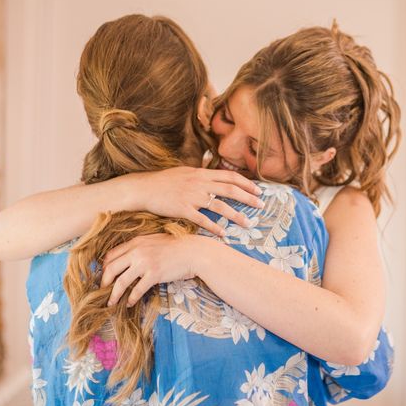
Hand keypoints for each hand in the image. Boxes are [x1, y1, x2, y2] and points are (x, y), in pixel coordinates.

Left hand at [100, 233, 207, 306]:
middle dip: (104, 282)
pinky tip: (130, 303)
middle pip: (111, 268)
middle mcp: (137, 251)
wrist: (193, 251)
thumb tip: (128, 258)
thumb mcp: (154, 240)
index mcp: (136, 242)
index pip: (111, 255)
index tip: (104, 277)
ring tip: (111, 303)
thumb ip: (140, 247)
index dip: (104, 267)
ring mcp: (145, 263)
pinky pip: (137, 289)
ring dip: (114, 295)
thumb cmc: (176, 246)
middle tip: (103, 291)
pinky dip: (131, 298)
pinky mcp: (154, 274)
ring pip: (121, 281)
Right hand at [127, 167, 263, 235]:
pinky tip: (224, 233)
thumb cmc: (163, 181)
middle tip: (261, 205)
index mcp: (201, 173)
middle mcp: (199, 183)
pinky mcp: (183, 209)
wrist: (144, 188)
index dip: (246, 183)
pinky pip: (202, 219)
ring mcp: (191, 196)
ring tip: (248, 223)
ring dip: (236, 215)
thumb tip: (212, 175)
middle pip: (230, 190)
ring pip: (220, 206)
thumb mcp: (184, 172)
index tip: (258, 190)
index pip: (229, 176)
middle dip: (249, 198)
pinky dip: (214, 227)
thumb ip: (200, 174)